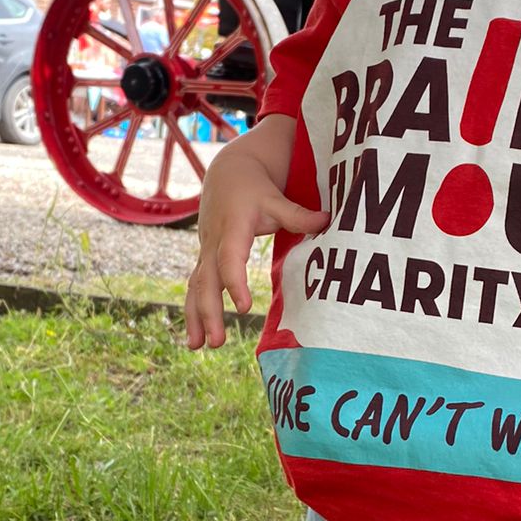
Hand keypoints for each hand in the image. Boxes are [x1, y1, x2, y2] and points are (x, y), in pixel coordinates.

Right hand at [184, 130, 328, 348]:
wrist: (228, 174)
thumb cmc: (256, 189)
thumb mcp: (277, 199)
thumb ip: (298, 214)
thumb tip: (327, 220)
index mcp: (232, 229)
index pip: (229, 259)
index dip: (234, 283)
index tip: (243, 308)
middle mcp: (214, 243)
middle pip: (206, 281)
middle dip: (209, 312)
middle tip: (218, 342)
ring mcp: (206, 252)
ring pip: (195, 287)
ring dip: (194, 317)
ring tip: (196, 347)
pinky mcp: (204, 260)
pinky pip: (195, 288)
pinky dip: (193, 312)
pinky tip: (195, 338)